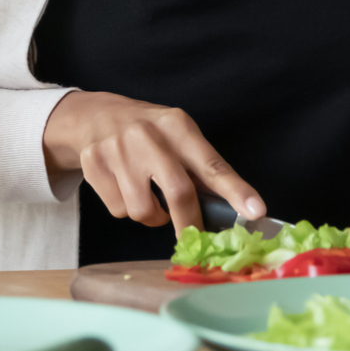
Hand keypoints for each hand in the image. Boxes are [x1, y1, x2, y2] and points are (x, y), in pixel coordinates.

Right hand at [42, 91, 264, 232]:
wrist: (95, 115)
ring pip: (143, 210)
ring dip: (153, 216)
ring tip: (149, 197)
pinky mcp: (93, 165)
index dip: (235, 190)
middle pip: (178, 193)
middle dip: (189, 223)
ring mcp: (117, 150)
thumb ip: (201, 168)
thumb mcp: (178, 136)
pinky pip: (118, 210)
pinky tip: (125, 189)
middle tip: (193, 235)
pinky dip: (126, 209)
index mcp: (176, 126)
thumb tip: (233, 209)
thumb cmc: (149, 132)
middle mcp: (147, 136)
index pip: (211, 163)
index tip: (256, 211)